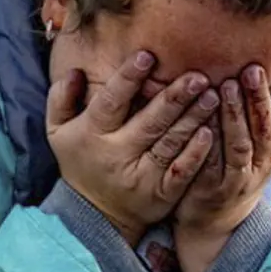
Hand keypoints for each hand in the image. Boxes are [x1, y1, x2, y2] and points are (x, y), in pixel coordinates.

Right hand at [47, 50, 218, 242]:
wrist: (96, 215)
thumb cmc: (81, 161)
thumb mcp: (58, 131)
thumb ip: (61, 98)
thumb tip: (74, 71)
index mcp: (92, 134)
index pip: (111, 101)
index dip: (128, 79)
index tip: (147, 56)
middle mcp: (117, 154)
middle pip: (150, 121)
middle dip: (176, 97)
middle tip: (198, 75)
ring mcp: (141, 176)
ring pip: (171, 142)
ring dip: (193, 118)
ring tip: (212, 95)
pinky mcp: (162, 193)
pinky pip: (182, 171)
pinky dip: (197, 152)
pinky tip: (209, 132)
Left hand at [171, 57, 270, 271]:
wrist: (215, 219)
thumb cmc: (235, 167)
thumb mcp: (258, 144)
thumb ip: (260, 109)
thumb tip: (264, 58)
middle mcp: (264, 162)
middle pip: (268, 128)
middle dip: (262, 97)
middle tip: (253, 68)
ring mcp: (240, 177)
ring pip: (242, 144)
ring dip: (235, 115)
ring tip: (226, 85)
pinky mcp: (214, 188)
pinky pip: (212, 162)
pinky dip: (208, 141)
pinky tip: (201, 120)